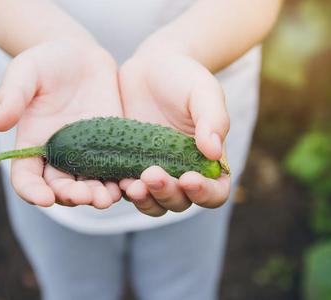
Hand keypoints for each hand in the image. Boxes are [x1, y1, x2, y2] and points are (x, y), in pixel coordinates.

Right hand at [0, 40, 122, 208]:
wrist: (81, 55)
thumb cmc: (47, 61)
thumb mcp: (25, 72)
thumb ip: (13, 95)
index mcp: (32, 144)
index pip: (26, 178)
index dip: (32, 192)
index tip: (44, 198)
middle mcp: (58, 155)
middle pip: (60, 188)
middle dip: (72, 196)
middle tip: (86, 196)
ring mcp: (86, 153)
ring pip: (89, 185)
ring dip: (98, 196)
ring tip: (108, 197)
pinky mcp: (110, 146)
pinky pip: (114, 170)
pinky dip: (121, 181)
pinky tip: (130, 183)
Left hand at [119, 45, 230, 215]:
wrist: (149, 69)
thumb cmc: (184, 78)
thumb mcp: (203, 91)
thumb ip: (213, 119)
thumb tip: (215, 153)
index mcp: (208, 162)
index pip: (215, 191)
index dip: (205, 193)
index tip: (189, 179)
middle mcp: (183, 174)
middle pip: (180, 202)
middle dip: (167, 194)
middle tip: (152, 174)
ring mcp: (155, 173)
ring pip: (153, 203)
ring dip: (145, 200)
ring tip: (132, 185)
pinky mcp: (129, 167)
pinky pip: (126, 189)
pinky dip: (122, 190)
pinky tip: (115, 181)